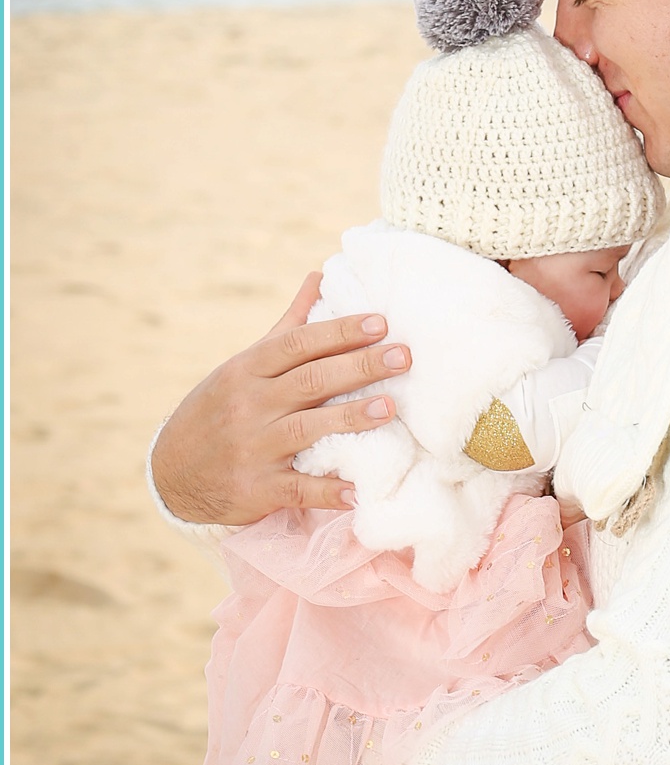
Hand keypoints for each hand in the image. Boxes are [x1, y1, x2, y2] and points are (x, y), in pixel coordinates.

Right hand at [149, 275, 410, 524]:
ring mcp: (252, 448)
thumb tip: (320, 274)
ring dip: (349, 418)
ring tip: (389, 408)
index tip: (381, 322)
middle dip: (358, 367)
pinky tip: (357, 490)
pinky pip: (296, 488)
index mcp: (247, 369)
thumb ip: (288, 326)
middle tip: (403, 356)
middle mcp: (249, 405)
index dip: (339, 331)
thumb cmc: (220, 408)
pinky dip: (326, 490)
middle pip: (309, 380)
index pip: (298, 343)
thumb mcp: (245, 364)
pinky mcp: (256, 489)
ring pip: (306, 428)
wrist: (172, 471)